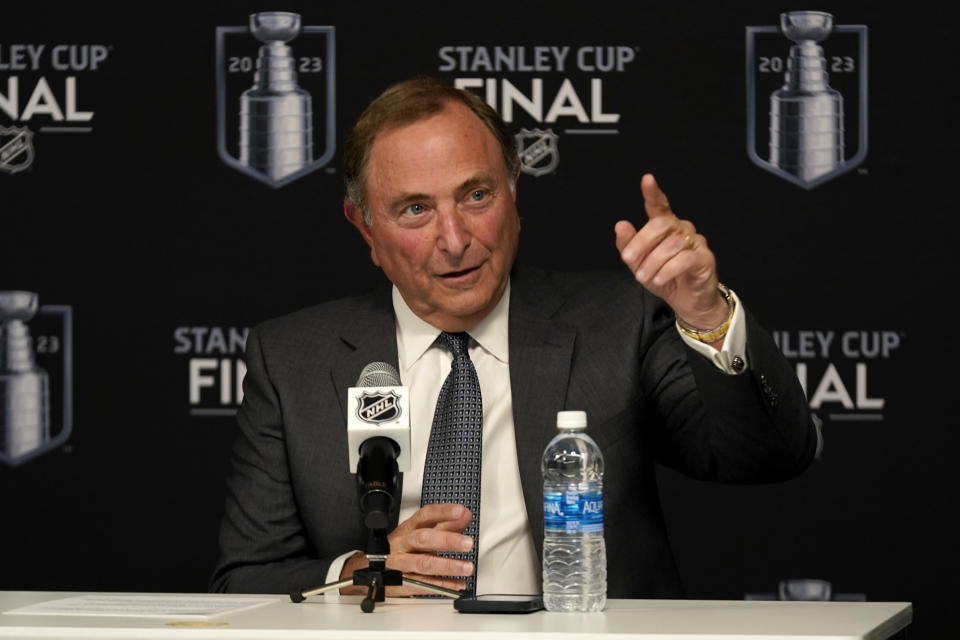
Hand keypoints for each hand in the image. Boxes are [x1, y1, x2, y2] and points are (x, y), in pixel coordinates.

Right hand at [339, 503, 473, 596]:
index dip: (443, 512)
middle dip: (447, 540)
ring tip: (467, 567)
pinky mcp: (401, 582)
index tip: (460, 512)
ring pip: (422, 563)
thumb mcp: (419, 532)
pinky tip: (457, 584)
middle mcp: (403, 543)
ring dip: (447, 565)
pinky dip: (442, 585)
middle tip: (468, 543)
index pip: (425, 515)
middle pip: (423, 539)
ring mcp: (401, 563)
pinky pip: (423, 584)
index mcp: (408, 528)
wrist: (368, 569)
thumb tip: (464, 516)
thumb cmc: (399, 548)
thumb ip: (443, 525)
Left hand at [615, 173, 727, 338]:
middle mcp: (682, 230)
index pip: (660, 206)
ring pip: (671, 244)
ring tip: (644, 277)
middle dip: (641, 243)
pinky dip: (667, 270)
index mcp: (666, 228)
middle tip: (630, 260)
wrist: (688, 302)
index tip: (647, 180)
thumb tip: (621, 225)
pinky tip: (659, 278)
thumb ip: (629, 246)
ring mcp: (695, 243)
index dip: (653, 193)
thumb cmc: (665, 279)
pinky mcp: (704, 259)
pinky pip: (685, 259)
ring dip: (653, 262)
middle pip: (661, 224)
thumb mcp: (639, 264)